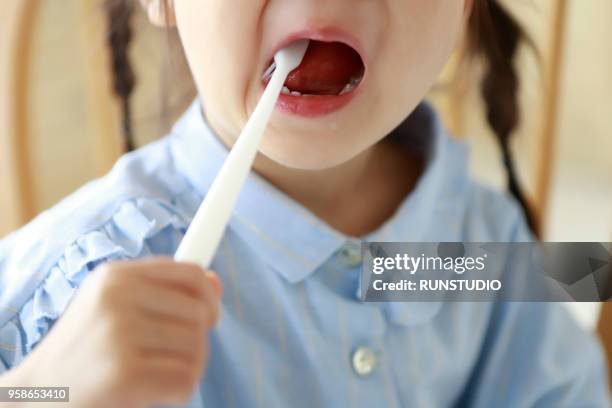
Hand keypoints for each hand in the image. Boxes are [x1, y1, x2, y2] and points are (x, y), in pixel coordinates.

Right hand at [11, 258, 221, 407]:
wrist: (39, 393)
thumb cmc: (85, 348)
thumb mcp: (114, 306)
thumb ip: (163, 291)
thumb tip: (215, 283)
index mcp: (116, 276)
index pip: (190, 273)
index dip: (208, 296)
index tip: (209, 315)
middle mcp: (117, 298)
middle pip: (199, 313)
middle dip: (196, 339)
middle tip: (173, 355)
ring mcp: (119, 334)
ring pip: (197, 347)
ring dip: (187, 367)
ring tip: (157, 373)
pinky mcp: (124, 373)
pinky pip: (185, 379)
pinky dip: (178, 392)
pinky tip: (153, 392)